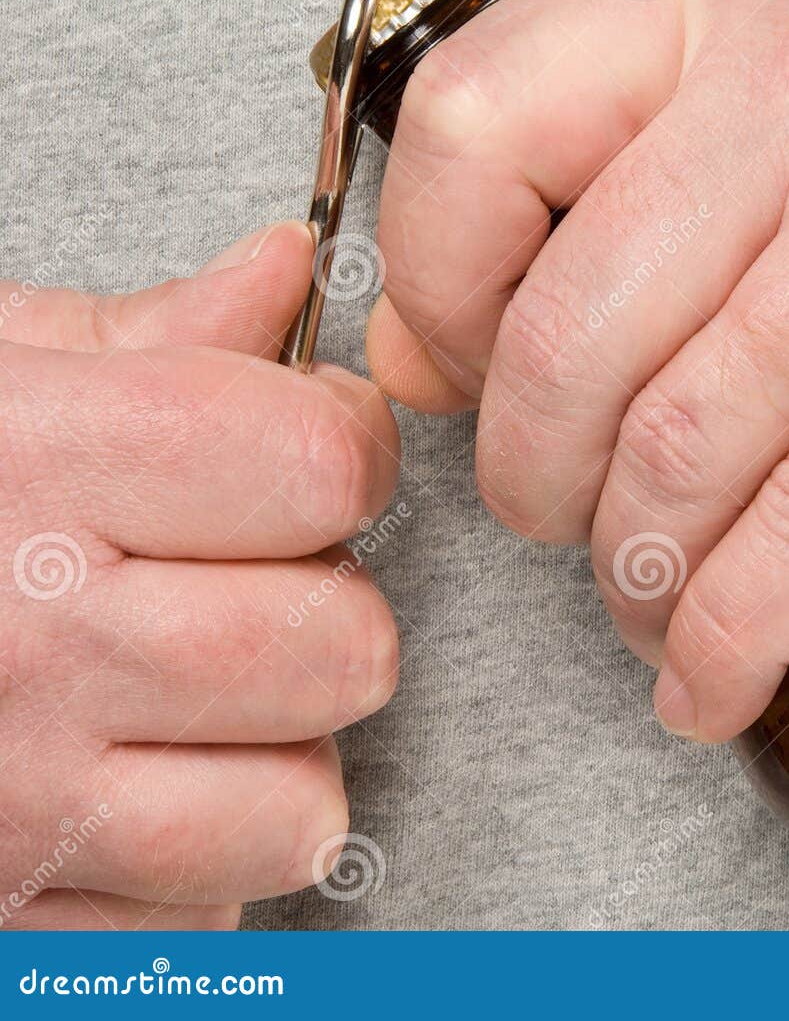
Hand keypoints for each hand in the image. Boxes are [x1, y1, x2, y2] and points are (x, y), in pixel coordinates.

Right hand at [0, 223, 400, 928]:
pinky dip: (192, 859)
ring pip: (296, 810)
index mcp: (25, 474)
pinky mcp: (7, 921)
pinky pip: (204, 912)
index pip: (319, 464)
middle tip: (251, 584)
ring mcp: (9, 802)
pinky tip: (120, 784)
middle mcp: (22, 646)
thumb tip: (284, 276)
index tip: (314, 451)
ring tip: (194, 697)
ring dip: (277, 753)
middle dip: (328, 608)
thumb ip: (149, 335)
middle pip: (342, 648)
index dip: (346, 446)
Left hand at [367, 0, 788, 739]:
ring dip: (645, 579)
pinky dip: (740, 632)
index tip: (465, 382)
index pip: (475, 126)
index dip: (433, 290)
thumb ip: (596, 230)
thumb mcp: (780, 158)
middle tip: (579, 536)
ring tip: (661, 611)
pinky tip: (723, 670)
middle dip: (546, 489)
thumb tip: (415, 359)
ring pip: (687, 449)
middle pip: (574, 335)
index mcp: (729, 11)